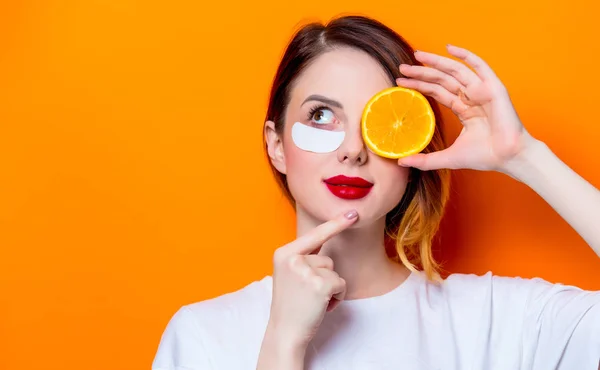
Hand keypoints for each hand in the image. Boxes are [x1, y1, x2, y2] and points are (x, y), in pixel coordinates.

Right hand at [266, 210, 357, 349]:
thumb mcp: (290, 274)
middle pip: (327, 258)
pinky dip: (337, 297)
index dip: (336, 223)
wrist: (285, 332)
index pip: (314, 234)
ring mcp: (305, 270)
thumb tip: (325, 240)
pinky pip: (340, 284)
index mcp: (283, 253)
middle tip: (307, 295)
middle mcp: (292, 258)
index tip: (353, 213)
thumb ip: (304, 258)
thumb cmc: (291, 305)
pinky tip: (321, 306)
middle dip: (324, 277)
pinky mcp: (319, 284)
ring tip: (313, 300)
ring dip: (330, 288)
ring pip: (334, 271)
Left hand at [395, 44, 536, 172]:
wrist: (509, 157)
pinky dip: (465, 55)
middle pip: (442, 79)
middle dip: (422, 73)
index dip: (419, 86)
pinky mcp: (493, 88)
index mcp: (463, 108)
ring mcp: (482, 90)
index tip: (400, 83)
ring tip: (417, 56)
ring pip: (455, 71)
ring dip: (436, 62)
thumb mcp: (448, 158)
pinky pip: (479, 66)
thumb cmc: (484, 156)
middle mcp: (471, 96)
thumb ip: (425, 160)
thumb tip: (401, 163)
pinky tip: (449, 48)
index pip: (437, 91)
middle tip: (402, 68)